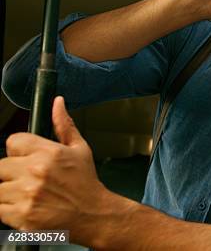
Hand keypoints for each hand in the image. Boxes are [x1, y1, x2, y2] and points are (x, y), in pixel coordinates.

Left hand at [0, 97, 107, 242]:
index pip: (13, 141)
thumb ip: (64, 125)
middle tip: (29, 181)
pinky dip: (8, 210)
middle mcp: (36, 171)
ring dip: (9, 192)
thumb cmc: (86, 183)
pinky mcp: (21, 216)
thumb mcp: (80, 149)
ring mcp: (27, 195)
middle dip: (12, 173)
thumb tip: (58, 103)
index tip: (26, 159)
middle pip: (1, 166)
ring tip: (28, 195)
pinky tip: (26, 207)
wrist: (93, 215)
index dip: (18, 151)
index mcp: (49, 153)